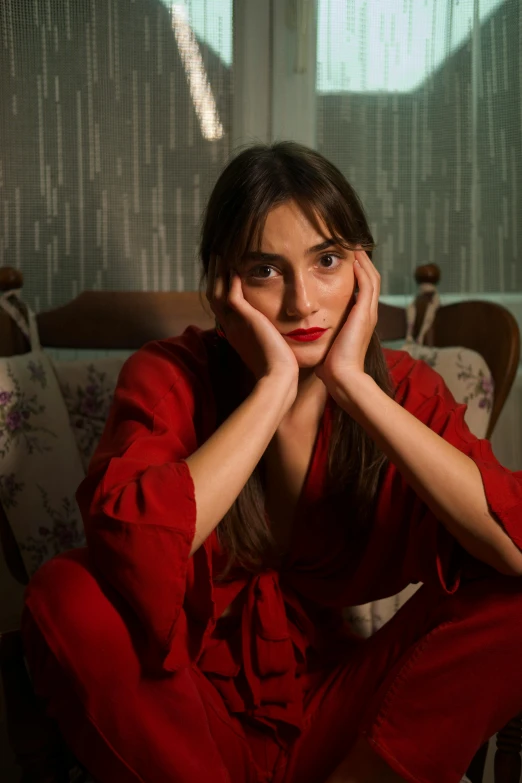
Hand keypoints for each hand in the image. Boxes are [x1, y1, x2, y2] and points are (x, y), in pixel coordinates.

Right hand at [206, 255, 298, 388]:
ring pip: (217, 292)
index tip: (223, 272)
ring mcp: (235, 323)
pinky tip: (235, 264)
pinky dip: (231, 278)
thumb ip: (265, 335)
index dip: (219, 287)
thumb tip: (272, 330)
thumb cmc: (278, 368)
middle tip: (216, 255)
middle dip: (213, 274)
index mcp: (234, 333)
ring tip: (221, 253)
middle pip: (213, 295)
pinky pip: (231, 293)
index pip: (220, 305)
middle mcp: (230, 327)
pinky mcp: (246, 319)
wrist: (279, 377)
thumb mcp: (267, 347)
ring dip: (219, 271)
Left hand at [314, 250, 379, 398]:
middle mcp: (367, 315)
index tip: (341, 260)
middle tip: (351, 246)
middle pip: (370, 280)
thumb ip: (319, 334)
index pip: (360, 290)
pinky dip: (362, 269)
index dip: (354, 274)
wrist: (342, 378)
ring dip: (363, 261)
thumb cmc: (330, 368)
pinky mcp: (365, 314)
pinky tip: (353, 257)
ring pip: (372, 278)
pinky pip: (368, 284)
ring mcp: (368, 314)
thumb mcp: (325, 345)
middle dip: (361, 262)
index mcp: (358, 321)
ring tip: (354, 245)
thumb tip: (303, 330)